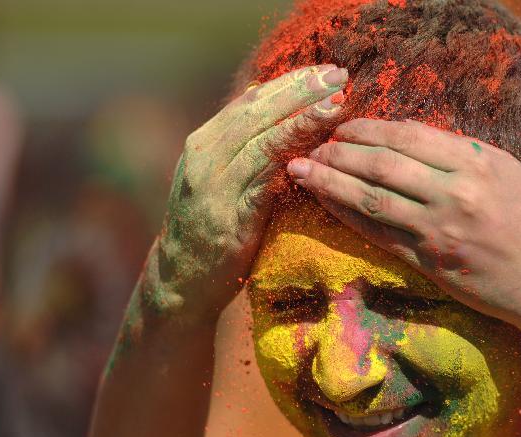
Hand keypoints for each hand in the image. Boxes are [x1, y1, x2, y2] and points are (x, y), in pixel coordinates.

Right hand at [147, 64, 348, 323]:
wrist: (182, 280)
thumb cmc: (213, 229)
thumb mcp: (223, 180)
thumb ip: (245, 148)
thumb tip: (277, 108)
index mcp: (205, 142)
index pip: (251, 101)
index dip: (290, 83)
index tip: (324, 71)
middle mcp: (204, 154)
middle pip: (257, 110)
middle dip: (300, 89)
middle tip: (337, 73)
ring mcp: (213, 183)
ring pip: (262, 137)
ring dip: (302, 116)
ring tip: (335, 100)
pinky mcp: (229, 213)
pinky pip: (265, 175)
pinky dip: (292, 154)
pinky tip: (318, 144)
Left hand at [287, 119, 520, 328]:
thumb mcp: (503, 169)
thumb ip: (457, 150)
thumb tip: (402, 132)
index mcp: (476, 163)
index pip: (408, 135)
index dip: (368, 129)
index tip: (343, 127)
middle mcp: (456, 194)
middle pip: (382, 164)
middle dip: (340, 152)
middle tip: (314, 147)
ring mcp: (440, 231)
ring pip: (372, 200)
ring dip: (331, 182)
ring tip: (302, 171)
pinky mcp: (429, 262)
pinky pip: (378, 235)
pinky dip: (347, 216)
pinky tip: (325, 204)